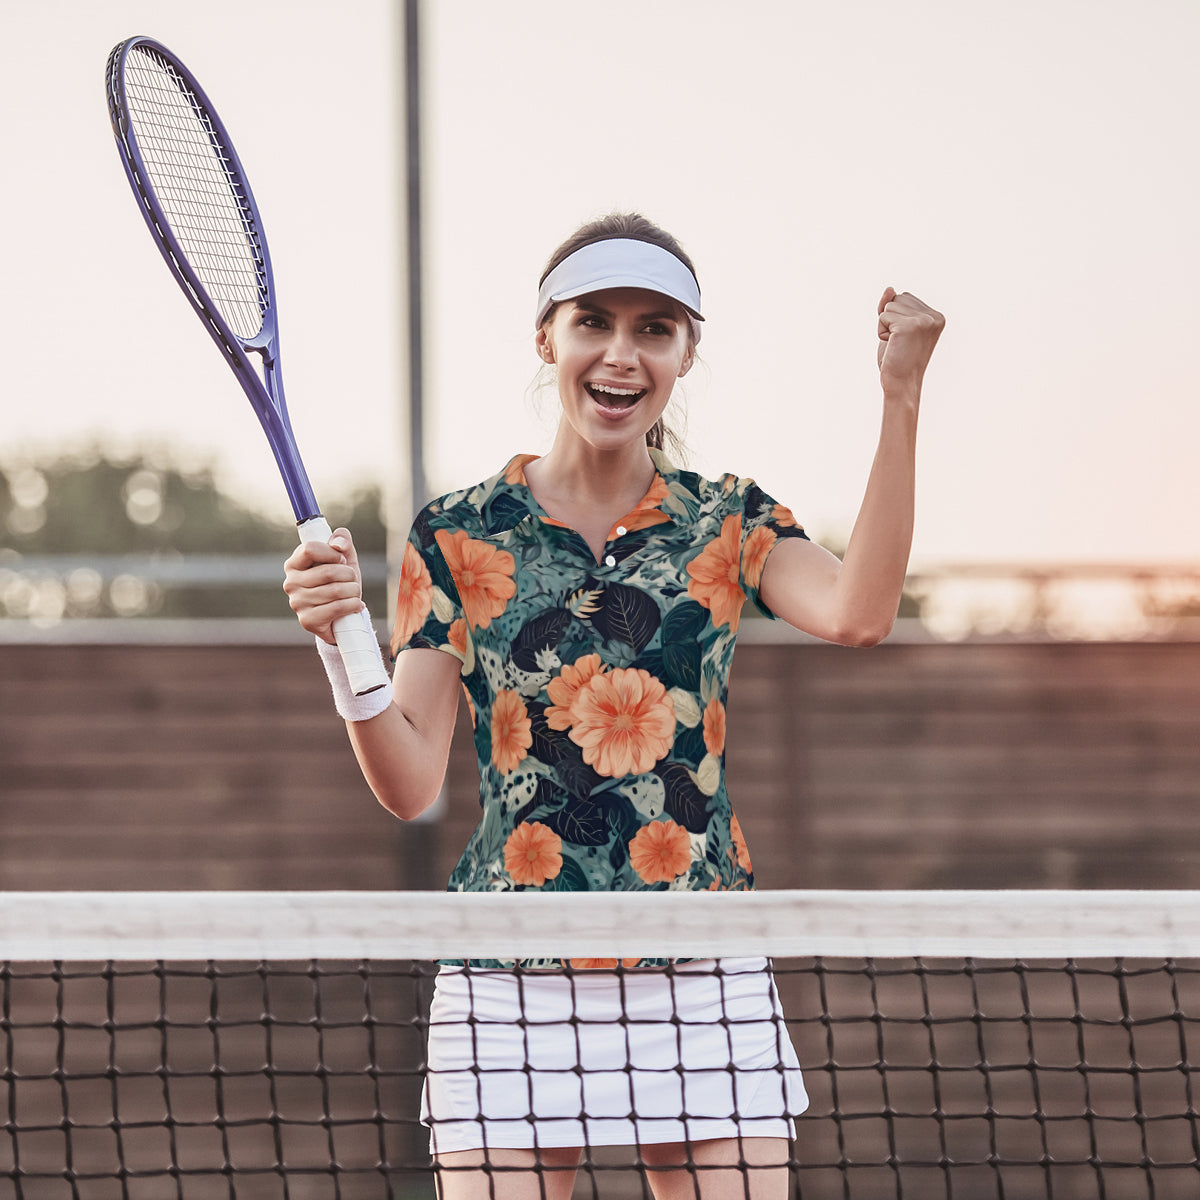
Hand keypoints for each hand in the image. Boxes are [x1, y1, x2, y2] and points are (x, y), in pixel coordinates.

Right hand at [283, 527, 363, 644]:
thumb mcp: (343, 559)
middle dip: (349, 575)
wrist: (342, 616)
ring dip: (354, 591)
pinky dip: (354, 604)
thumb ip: (342, 540)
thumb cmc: (341, 583)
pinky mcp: (307, 620)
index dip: (332, 553)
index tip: (341, 560)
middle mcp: (291, 583)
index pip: (310, 549)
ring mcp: (297, 603)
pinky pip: (338, 607)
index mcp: (294, 564)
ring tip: (354, 593)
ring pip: (336, 590)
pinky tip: (356, 605)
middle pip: (328, 572)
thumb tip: (338, 544)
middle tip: (352, 580)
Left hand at [876, 288, 944, 395]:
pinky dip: (881, 332)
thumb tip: (889, 288)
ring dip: (885, 326)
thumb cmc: (898, 359)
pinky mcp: (909, 326)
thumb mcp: (895, 327)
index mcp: (936, 316)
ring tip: (896, 344)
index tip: (904, 338)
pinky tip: (893, 345)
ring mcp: (923, 320)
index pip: (905, 298)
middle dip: (890, 319)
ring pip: (889, 306)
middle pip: (898, 298)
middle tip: (899, 342)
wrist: (901, 384)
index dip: (895, 317)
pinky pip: (882, 316)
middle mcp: (933, 317)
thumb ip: (893, 305)